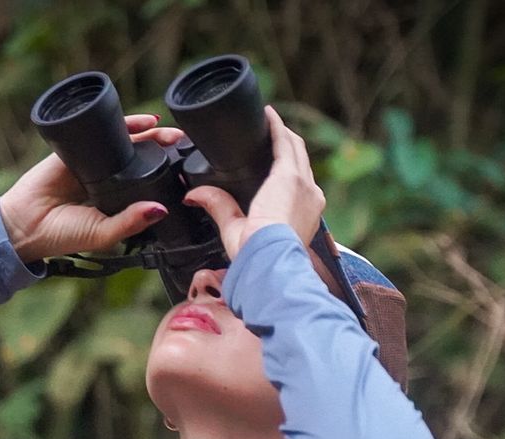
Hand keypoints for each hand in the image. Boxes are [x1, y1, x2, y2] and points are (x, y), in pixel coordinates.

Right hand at [0, 114, 186, 262]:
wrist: (25, 224)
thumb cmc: (62, 235)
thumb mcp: (103, 233)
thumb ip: (131, 222)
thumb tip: (161, 210)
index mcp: (116, 199)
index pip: (146, 182)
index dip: (166, 175)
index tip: (187, 172)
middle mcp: (107, 178)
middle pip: (141, 157)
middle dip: (164, 150)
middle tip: (184, 146)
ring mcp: (92, 161)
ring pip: (127, 142)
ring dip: (150, 134)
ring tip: (171, 134)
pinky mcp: (78, 149)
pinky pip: (105, 132)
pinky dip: (126, 124)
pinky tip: (145, 122)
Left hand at [182, 106, 324, 260]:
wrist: (270, 257)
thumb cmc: (257, 253)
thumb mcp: (235, 229)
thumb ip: (218, 207)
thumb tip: (194, 196)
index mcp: (304, 213)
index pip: (299, 183)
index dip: (286, 166)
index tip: (272, 157)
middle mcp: (310, 196)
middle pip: (299, 160)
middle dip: (285, 143)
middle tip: (268, 130)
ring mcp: (303, 183)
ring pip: (295, 148)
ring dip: (282, 132)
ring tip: (267, 120)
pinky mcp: (290, 174)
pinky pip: (284, 142)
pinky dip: (276, 127)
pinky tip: (267, 115)